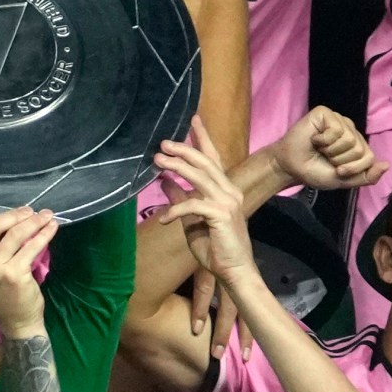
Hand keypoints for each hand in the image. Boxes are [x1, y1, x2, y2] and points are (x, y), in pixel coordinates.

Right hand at [0, 206, 58, 334]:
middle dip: (13, 215)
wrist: (16, 321)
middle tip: (29, 211)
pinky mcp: (15, 274)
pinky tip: (52, 228)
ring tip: (46, 216)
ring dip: (34, 221)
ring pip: (15, 234)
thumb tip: (13, 220)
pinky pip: (32, 246)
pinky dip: (44, 234)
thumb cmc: (3, 293)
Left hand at [154, 119, 256, 282]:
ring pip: (200, 176)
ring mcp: (228, 202)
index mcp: (225, 190)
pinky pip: (193, 205)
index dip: (203, 138)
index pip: (213, 158)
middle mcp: (229, 191)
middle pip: (205, 162)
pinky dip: (175, 209)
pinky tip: (163, 218)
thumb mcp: (191, 221)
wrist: (234, 272)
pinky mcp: (221, 215)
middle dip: (183, 149)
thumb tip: (164, 182)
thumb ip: (181, 200)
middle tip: (163, 142)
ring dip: (177, 166)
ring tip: (158, 161)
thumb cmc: (216, 249)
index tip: (193, 119)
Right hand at [266, 107, 386, 192]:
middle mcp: (350, 130)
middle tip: (326, 158)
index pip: (369, 157)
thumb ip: (367, 176)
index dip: (353, 169)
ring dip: (331, 151)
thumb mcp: (345, 180)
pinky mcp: (326, 113)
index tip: (336, 170)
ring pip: (349, 140)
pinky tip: (315, 139)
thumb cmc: (316, 171)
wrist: (292, 167)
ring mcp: (339, 120)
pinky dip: (323, 141)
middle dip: (340, 160)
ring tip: (320, 149)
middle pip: (359, 149)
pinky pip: (335, 130)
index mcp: (357, 145)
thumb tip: (387, 165)